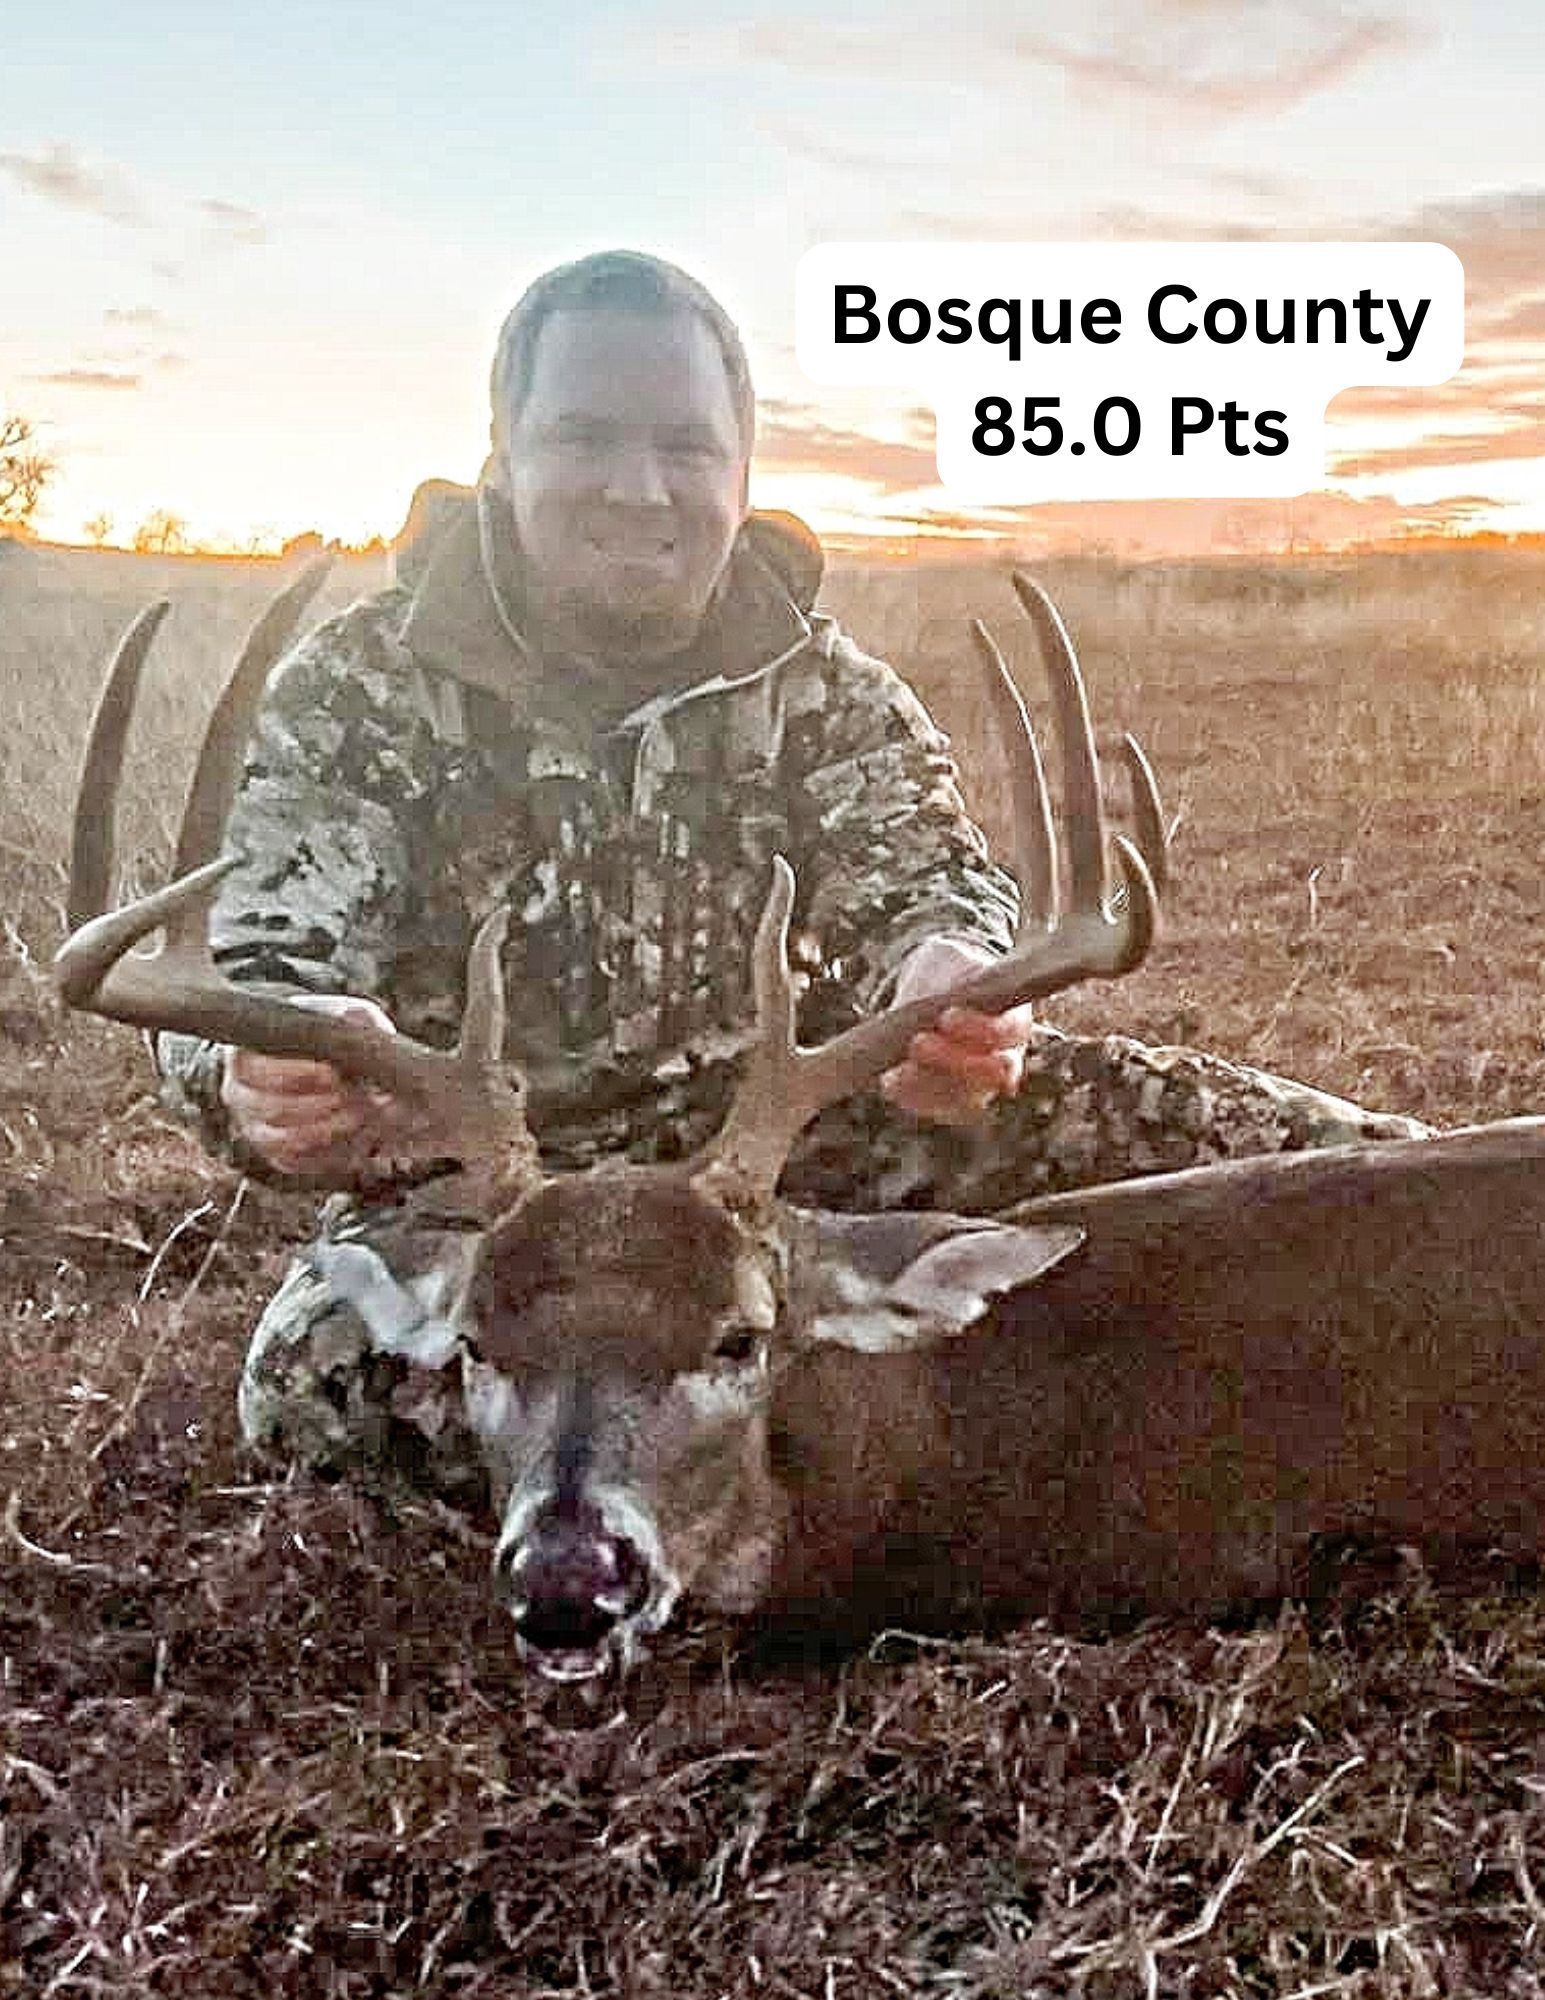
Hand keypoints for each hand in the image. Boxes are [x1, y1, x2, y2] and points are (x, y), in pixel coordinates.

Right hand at [221, 993, 402, 1176]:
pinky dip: (323, 1153)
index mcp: (244, 1056)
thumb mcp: (339, 1019)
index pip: (258, 1069)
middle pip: (268, 1107)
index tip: (333, 1073)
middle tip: (351, 1097)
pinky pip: (291, 1161)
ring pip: (279, 1139)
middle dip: (315, 1105)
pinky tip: (350, 1136)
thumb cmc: (327, 1038)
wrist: (329, 1069)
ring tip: (357, 1117)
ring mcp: (252, 1125)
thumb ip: (346, 1017)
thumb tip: (351, 1017)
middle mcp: (239, 1093)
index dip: (297, 1074)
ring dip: (323, 1130)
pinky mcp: (272, 1152)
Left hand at [879, 937, 1035, 1127]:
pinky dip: (911, 1094)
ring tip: (897, 1067)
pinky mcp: (952, 1101)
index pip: (1007, 1033)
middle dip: (952, 1060)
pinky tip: (890, 1080)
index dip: (979, 1028)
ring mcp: (982, 1085)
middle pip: (990, 1073)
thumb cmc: (953, 978)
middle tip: (918, 1041)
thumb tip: (943, 995)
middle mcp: (1007, 1061)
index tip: (947, 1015)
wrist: (942, 995)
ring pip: (963, 1095)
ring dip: (928, 1082)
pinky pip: (935, 1105)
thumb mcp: (957, 966)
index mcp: (1016, 1024)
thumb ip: (956, 980)